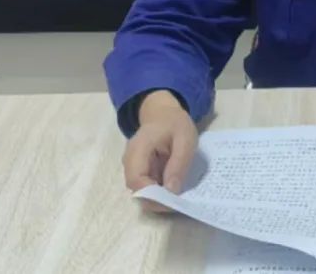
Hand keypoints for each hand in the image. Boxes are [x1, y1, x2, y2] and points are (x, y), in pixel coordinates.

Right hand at [122, 90, 197, 210]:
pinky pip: (147, 187)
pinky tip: (173, 189)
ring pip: (141, 191)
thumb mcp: (185, 138)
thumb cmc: (175, 123)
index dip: (152, 195)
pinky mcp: (140, 172)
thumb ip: (179, 162)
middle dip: (157, 200)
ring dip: (159, 198)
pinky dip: (159, 192)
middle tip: (179, 202)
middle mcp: (130, 160)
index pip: (136, 180)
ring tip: (179, 196)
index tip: (172, 200)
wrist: (164, 113)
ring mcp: (133, 167)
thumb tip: (171, 191)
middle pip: (137, 190)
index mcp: (138, 148)